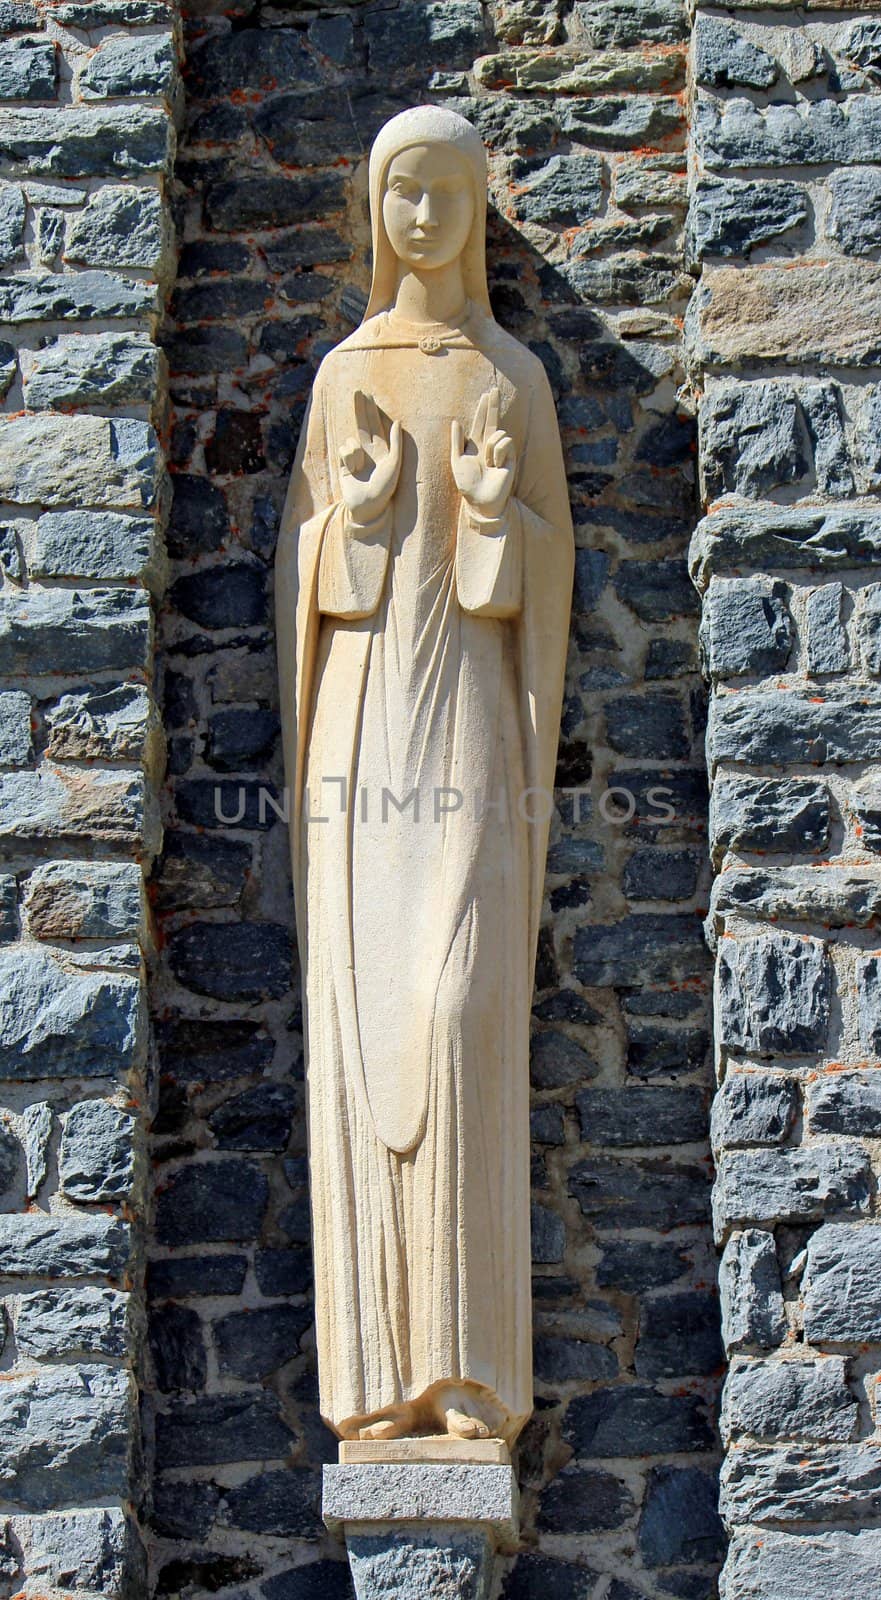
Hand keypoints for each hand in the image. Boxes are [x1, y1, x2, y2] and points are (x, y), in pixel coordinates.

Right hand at [339, 390, 402, 524]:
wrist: (367, 506)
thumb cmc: (384, 488)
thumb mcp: (394, 464)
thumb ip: (396, 443)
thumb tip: (398, 421)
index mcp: (382, 450)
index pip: (377, 425)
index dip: (372, 410)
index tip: (369, 395)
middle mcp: (369, 452)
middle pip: (363, 424)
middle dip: (360, 408)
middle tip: (357, 391)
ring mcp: (355, 457)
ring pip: (351, 440)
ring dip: (354, 451)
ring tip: (360, 467)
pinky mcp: (344, 464)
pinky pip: (344, 449)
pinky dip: (348, 457)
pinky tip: (353, 470)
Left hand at [450, 386, 515, 520]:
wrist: (480, 499)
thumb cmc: (467, 483)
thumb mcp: (457, 461)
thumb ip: (456, 441)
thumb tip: (456, 422)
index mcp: (476, 445)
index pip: (480, 423)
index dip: (483, 409)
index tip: (486, 394)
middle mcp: (489, 445)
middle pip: (492, 420)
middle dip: (493, 405)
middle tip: (494, 389)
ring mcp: (501, 451)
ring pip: (498, 433)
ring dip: (490, 447)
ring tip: (488, 463)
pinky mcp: (510, 457)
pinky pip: (505, 442)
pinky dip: (498, 452)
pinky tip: (496, 464)